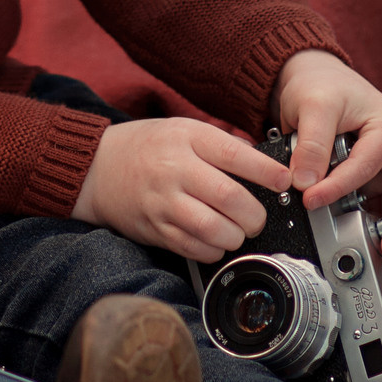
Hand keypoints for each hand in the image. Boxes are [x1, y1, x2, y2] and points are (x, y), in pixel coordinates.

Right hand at [71, 117, 293, 261]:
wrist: (96, 167)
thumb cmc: (147, 148)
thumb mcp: (183, 130)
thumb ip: (221, 146)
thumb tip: (267, 167)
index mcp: (187, 139)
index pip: (237, 155)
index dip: (268, 172)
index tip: (285, 181)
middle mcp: (175, 169)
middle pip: (230, 197)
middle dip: (254, 215)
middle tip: (257, 218)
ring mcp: (163, 201)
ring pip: (213, 228)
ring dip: (235, 236)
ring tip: (237, 232)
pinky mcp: (154, 228)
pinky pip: (193, 248)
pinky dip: (213, 251)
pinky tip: (215, 242)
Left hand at [269, 48, 381, 259]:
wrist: (314, 80)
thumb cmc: (321, 86)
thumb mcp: (315, 105)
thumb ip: (311, 144)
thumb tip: (304, 184)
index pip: (366, 167)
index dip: (337, 188)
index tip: (309, 199)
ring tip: (372, 257)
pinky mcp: (374, 180)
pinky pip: (375, 207)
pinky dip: (368, 224)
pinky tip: (357, 241)